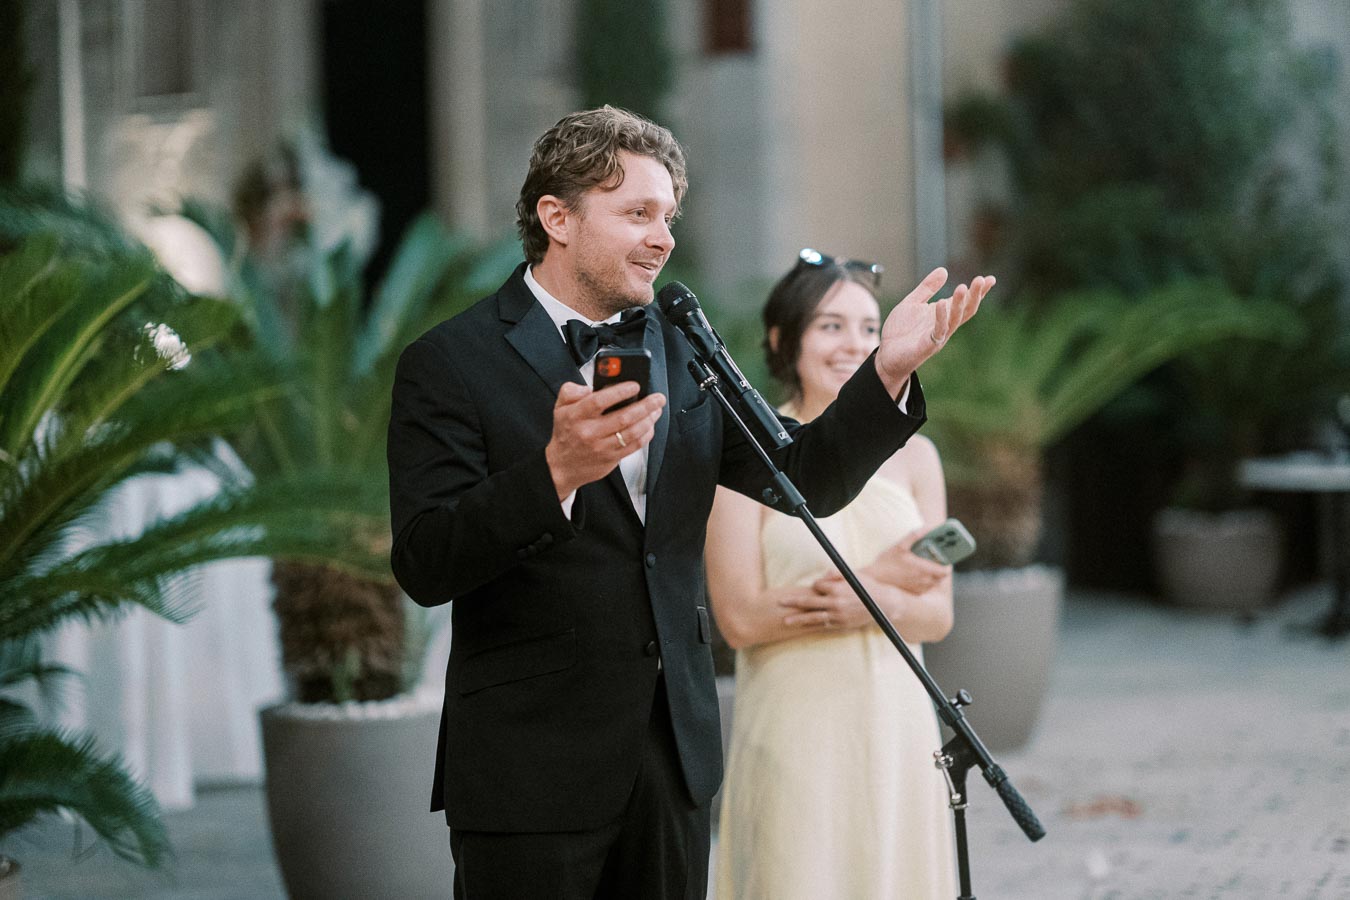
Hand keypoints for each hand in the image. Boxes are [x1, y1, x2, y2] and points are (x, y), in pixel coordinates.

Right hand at [545, 381, 665, 499]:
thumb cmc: (565, 433)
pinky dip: (646, 435)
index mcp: (576, 416)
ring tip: (656, 410)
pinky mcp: (611, 459)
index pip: (599, 401)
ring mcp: (601, 447)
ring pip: (632, 433)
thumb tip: (589, 387)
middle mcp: (589, 432)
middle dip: (645, 406)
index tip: (635, 386)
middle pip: (623, 417)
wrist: (562, 466)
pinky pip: (634, 446)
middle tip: (658, 398)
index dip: (620, 392)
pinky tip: (650, 426)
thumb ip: (571, 390)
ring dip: (649, 420)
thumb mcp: (559, 407)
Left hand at [779, 572, 897, 631]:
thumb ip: (835, 573)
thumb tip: (820, 577)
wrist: (883, 605)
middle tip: (779, 603)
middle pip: (809, 602)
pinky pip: (823, 625)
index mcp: (837, 589)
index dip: (815, 585)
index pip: (816, 586)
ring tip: (785, 621)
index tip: (818, 586)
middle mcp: (835, 603)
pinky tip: (802, 627)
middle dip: (793, 602)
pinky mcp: (841, 624)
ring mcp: (838, 615)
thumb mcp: (852, 575)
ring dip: (798, 619)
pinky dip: (812, 625)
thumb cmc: (867, 586)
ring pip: (813, 617)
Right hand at [867, 528, 951, 594]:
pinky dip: (926, 582)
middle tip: (936, 561)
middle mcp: (923, 581)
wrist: (875, 578)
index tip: (946, 559)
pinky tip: (918, 575)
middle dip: (941, 569)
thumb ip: (914, 536)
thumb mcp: (900, 546)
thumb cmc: (887, 562)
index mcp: (922, 569)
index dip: (948, 565)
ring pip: (934, 583)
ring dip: (934, 576)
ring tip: (927, 566)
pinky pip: (926, 588)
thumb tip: (926, 528)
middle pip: (941, 577)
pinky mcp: (914, 593)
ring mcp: (919, 588)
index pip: (945, 571)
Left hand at [875, 268, 993, 394]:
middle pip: (966, 311)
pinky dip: (940, 317)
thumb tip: (944, 270)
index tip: (990, 279)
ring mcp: (938, 336)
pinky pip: (937, 331)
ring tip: (963, 287)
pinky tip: (941, 303)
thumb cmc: (901, 330)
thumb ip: (927, 288)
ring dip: (959, 304)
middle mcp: (945, 326)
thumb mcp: (913, 303)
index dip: (978, 292)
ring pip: (955, 320)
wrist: (887, 355)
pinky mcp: (927, 346)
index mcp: (943, 315)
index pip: (965, 302)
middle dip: (975, 296)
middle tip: (982, 280)